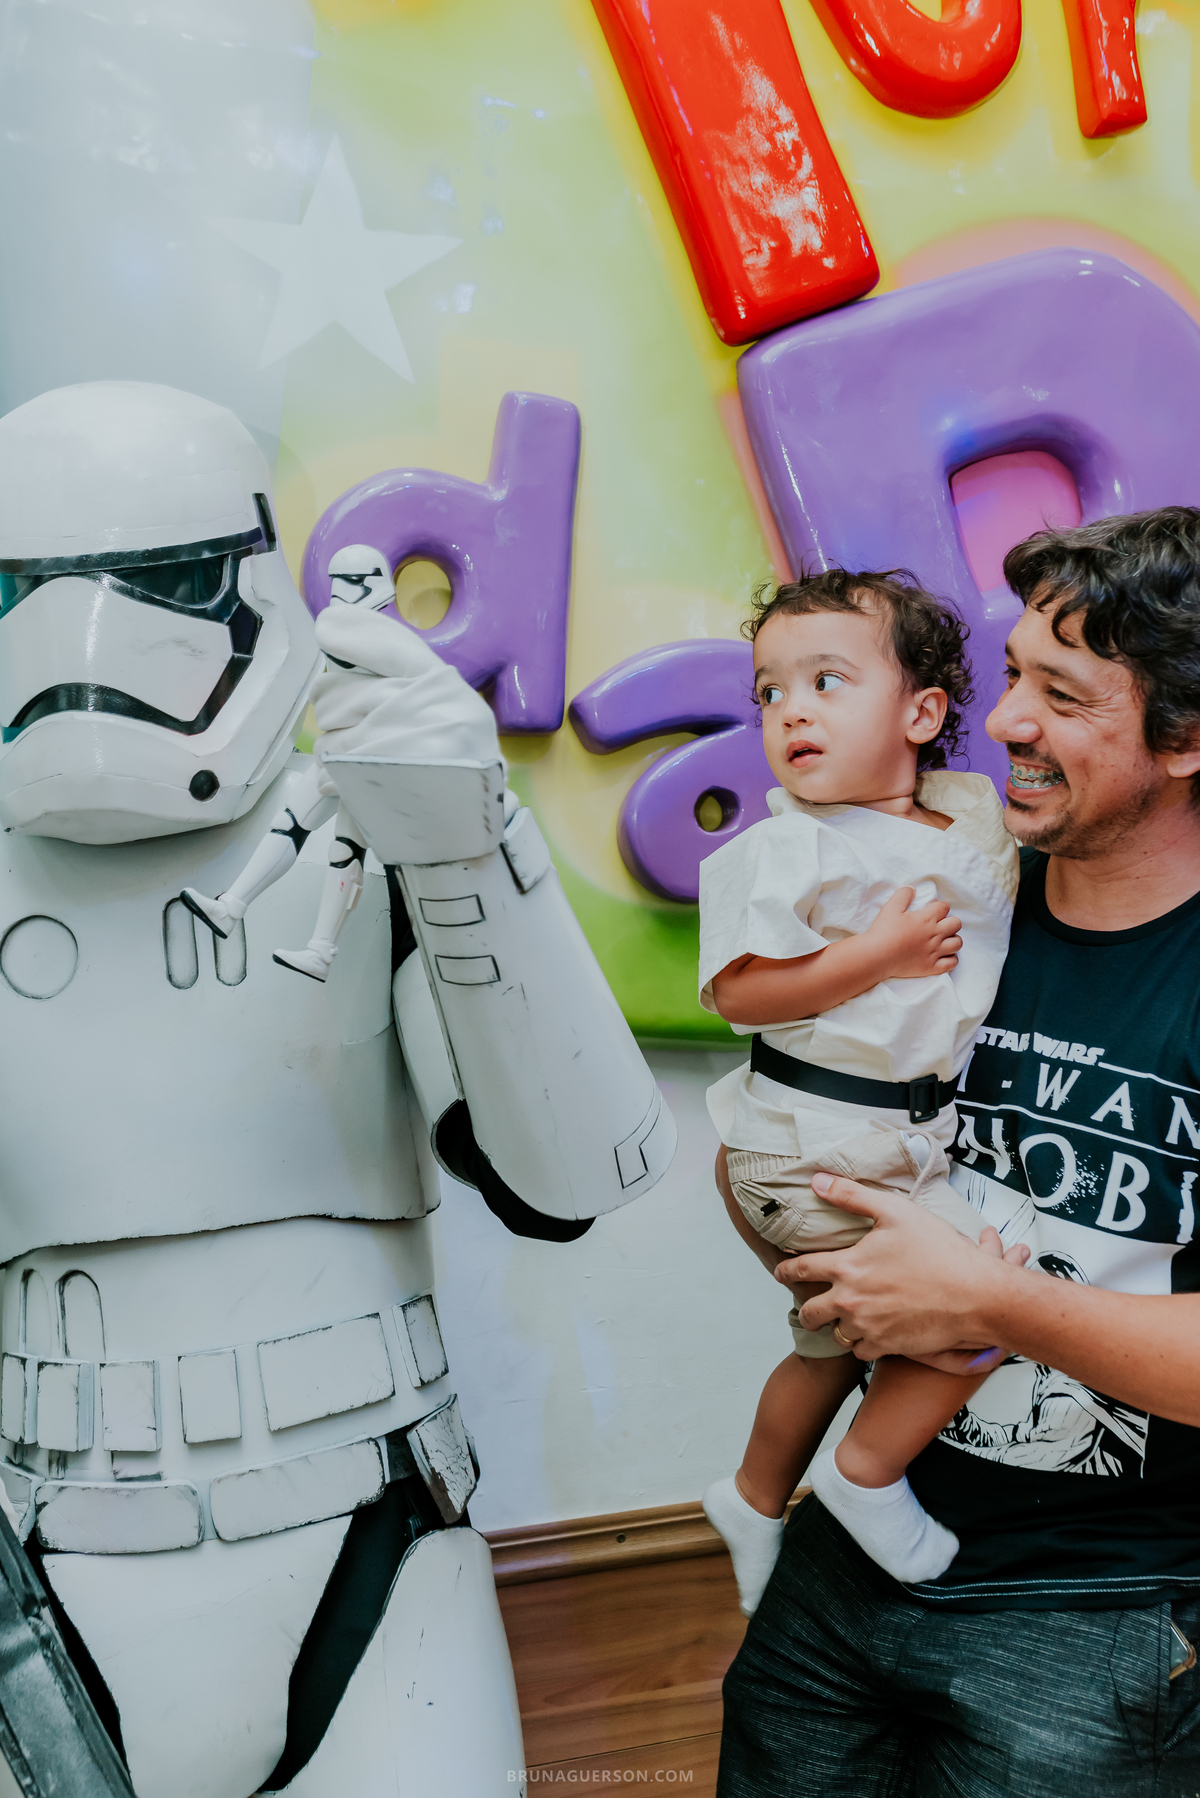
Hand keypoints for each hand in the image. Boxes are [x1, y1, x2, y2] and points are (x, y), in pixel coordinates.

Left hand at [774, 1173, 1027, 1360]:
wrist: (974, 1295)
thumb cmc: (939, 1251)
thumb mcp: (895, 1211)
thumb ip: (852, 1195)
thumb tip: (817, 1181)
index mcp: (847, 1267)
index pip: (800, 1270)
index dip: (785, 1270)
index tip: (780, 1272)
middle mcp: (851, 1301)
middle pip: (810, 1312)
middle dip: (806, 1309)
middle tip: (809, 1305)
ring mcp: (868, 1328)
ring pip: (836, 1334)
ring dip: (837, 1326)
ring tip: (843, 1318)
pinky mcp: (888, 1347)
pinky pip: (860, 1352)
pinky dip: (861, 1344)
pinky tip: (868, 1333)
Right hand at [864, 887, 961, 979]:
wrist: (877, 956)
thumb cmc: (883, 931)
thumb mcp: (891, 907)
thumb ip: (903, 895)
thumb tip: (912, 889)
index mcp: (927, 919)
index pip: (944, 907)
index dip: (940, 906)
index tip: (932, 910)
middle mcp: (935, 935)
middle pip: (956, 924)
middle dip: (951, 921)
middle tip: (940, 924)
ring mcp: (935, 952)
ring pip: (957, 943)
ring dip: (953, 939)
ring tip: (944, 939)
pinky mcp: (932, 967)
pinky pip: (952, 963)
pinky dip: (952, 959)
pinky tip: (944, 955)